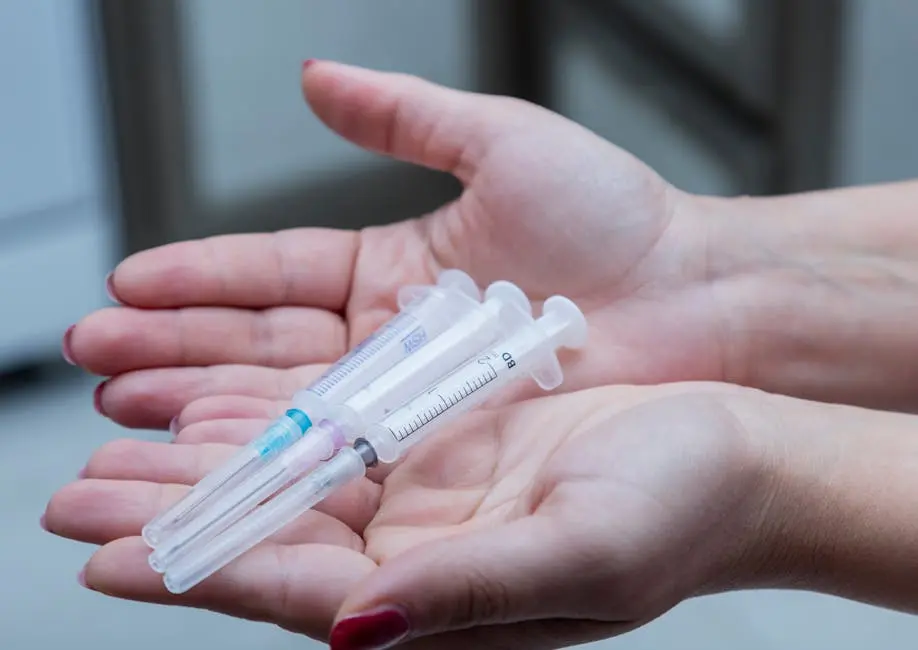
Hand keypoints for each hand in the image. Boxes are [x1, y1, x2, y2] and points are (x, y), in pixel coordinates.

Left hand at [44, 383, 779, 648]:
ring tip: (113, 449)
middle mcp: (420, 554)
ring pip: (290, 481)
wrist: (736, 453)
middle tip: (72, 501)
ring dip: (205, 465)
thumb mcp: (582, 559)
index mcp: (442, 601)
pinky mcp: (445, 441)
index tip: (105, 564)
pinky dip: (274, 418)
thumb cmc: (681, 513)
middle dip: (170, 521)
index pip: (296, 593)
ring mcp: (430, 495)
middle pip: (270, 538)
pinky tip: (217, 404)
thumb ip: (466, 595)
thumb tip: (354, 630)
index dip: (199, 576)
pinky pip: (338, 429)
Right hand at [61, 60, 726, 433]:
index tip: (130, 284)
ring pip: (287, 404)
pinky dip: (274, 453)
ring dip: (201, 404)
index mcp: (395, 265)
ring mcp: (411, 398)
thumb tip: (318, 76)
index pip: (275, 272)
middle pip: (262, 345)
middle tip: (94, 356)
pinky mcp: (439, 447)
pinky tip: (208, 452)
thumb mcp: (502, 143)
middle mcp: (391, 338)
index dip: (201, 277)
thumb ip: (404, 113)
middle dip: (173, 351)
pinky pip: (341, 453)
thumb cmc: (620, 223)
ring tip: (122, 409)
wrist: (698, 303)